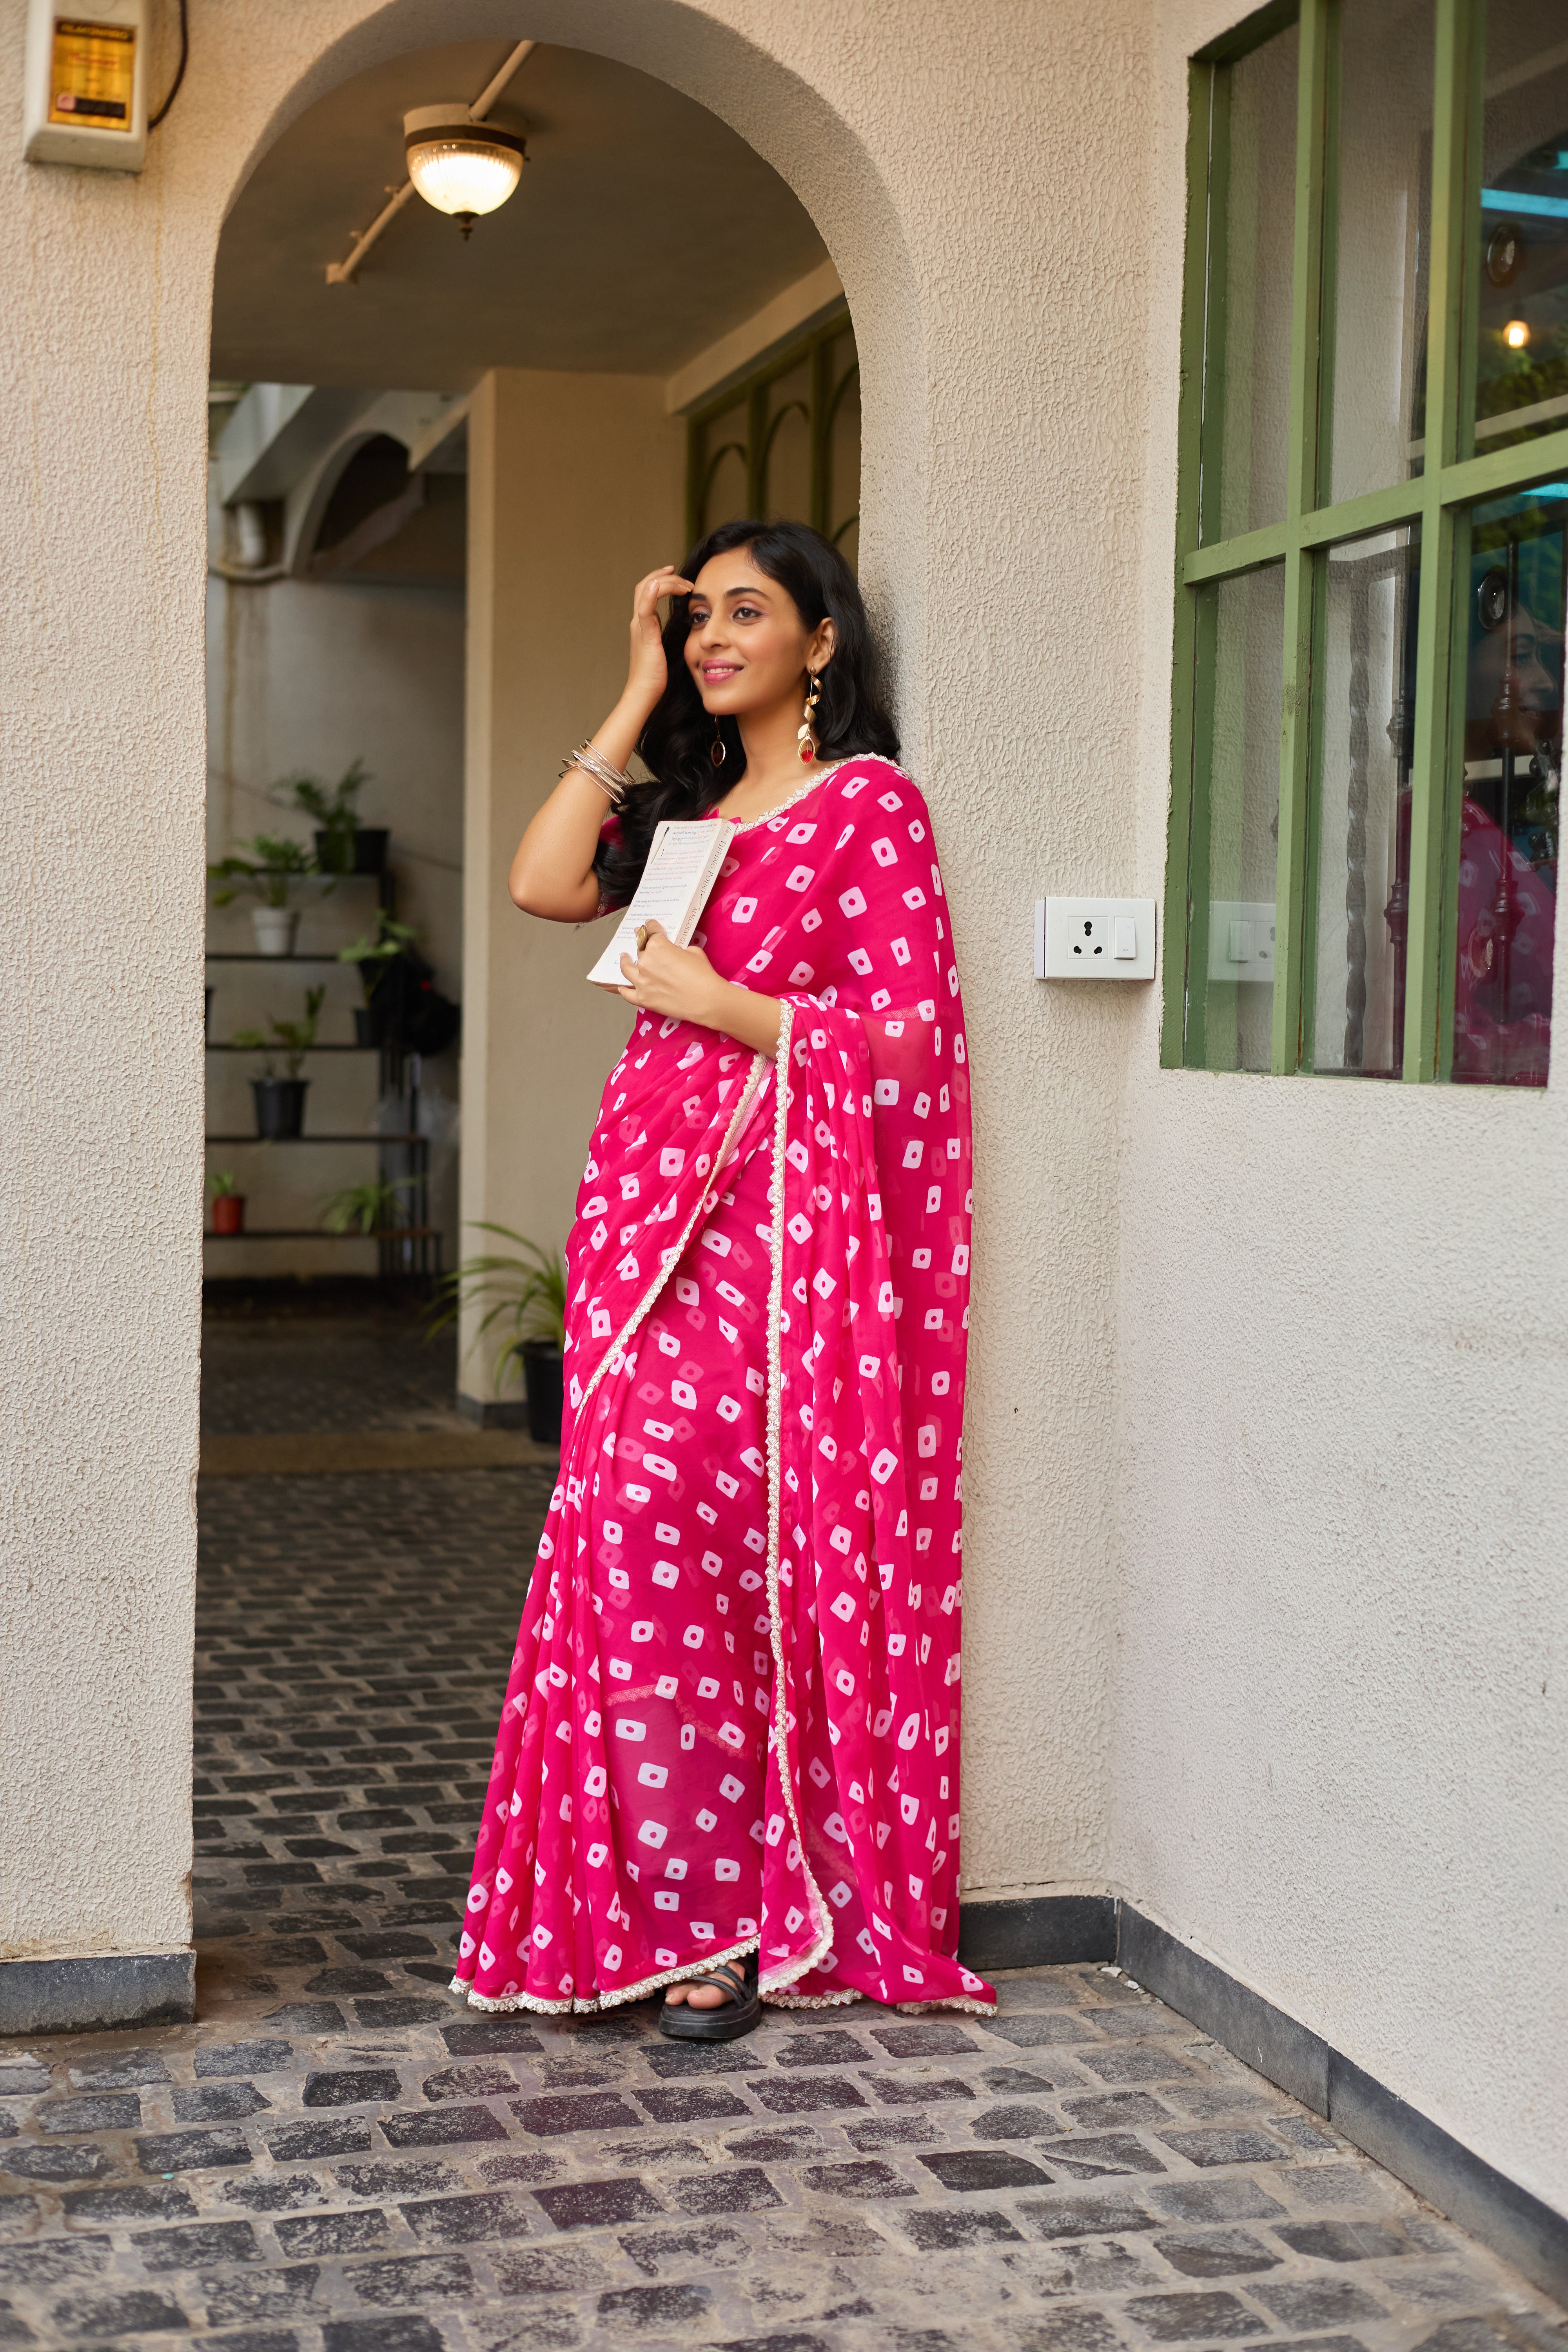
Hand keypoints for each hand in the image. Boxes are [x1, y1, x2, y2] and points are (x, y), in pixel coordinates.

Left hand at [618, 922, 781, 1054]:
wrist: (706, 1000)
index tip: (650, 924)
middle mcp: (645, 961)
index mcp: (657, 946)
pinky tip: (621, 985)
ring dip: (625, 961)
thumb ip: (679, 949)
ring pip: (627, 969)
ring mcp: (641, 981)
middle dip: (640, 941)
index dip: (651, 926)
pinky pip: (627, 993)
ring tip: (624, 957)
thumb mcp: (693, 951)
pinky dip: (623, 989)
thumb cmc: (703, 974)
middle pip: (640, 949)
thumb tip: (675, 953)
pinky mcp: (643, 999)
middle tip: (639, 936)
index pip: (651, 931)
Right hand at [625, 565, 694, 717]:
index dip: (661, 580)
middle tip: (681, 574)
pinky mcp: (645, 634)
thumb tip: (685, 626)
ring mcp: (639, 627)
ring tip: (685, 585)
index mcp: (643, 624)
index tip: (678, 577)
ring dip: (666, 582)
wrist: (644, 692)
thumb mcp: (666, 648)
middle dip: (663, 575)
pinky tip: (662, 584)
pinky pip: (645, 607)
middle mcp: (638, 622)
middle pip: (644, 585)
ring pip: (646, 590)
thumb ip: (670, 634)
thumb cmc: (656, 676)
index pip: (648, 592)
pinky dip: (652, 592)